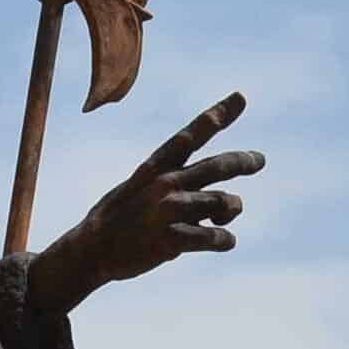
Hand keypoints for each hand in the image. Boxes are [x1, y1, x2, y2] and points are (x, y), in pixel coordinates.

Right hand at [31, 92, 261, 313]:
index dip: (217, 116)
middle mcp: (165, 185)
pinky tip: (223, 243)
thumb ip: (175, 186)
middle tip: (258, 160)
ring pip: (224, 202)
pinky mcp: (171, 241)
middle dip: (244, 161)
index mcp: (155, 168)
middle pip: (218, 166)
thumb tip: (217, 200)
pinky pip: (216, 238)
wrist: (89, 251)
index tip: (240, 97)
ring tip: (223, 219)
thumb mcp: (136, 187)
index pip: (189, 137)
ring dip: (231, 211)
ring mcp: (168, 212)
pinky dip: (225, 241)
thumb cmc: (117, 219)